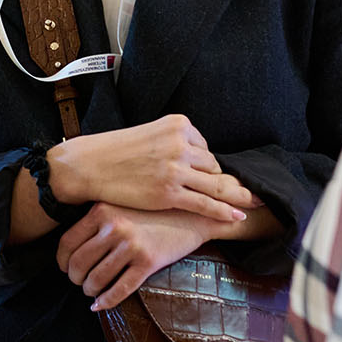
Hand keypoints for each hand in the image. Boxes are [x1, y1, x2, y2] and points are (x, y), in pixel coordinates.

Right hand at [46, 114, 259, 223]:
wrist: (89, 165)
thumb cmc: (116, 151)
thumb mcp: (150, 134)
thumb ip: (175, 142)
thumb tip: (201, 159)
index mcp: (178, 125)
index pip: (205, 147)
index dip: (203, 164)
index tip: (200, 175)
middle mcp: (180, 144)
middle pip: (212, 165)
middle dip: (213, 179)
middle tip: (227, 193)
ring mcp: (176, 170)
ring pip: (215, 184)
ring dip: (230, 195)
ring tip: (252, 203)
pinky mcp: (169, 194)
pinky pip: (205, 203)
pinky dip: (223, 211)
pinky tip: (237, 215)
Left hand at [55, 204, 210, 311]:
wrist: (191, 214)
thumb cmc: (152, 210)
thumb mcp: (121, 203)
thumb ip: (97, 218)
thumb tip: (70, 246)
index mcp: (102, 211)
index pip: (67, 242)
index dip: (62, 261)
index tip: (65, 268)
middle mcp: (114, 227)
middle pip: (78, 263)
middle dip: (75, 278)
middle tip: (80, 282)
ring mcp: (131, 245)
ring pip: (96, 279)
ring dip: (90, 290)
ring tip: (92, 290)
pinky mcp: (148, 262)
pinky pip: (119, 290)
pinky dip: (105, 302)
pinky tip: (100, 306)